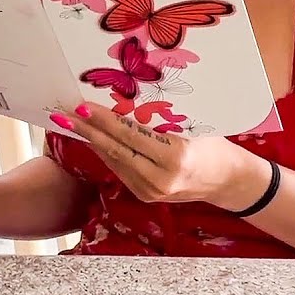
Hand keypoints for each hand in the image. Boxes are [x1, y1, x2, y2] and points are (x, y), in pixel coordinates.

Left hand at [52, 102, 272, 209]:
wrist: (229, 181)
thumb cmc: (214, 145)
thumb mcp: (193, 127)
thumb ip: (160, 120)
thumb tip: (123, 99)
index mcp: (176, 157)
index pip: (130, 134)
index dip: (104, 120)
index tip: (82, 106)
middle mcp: (160, 178)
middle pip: (115, 149)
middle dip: (87, 130)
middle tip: (64, 113)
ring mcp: (151, 191)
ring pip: (113, 160)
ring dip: (91, 140)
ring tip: (70, 122)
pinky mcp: (146, 195)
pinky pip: (119, 169)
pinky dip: (105, 152)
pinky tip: (91, 137)